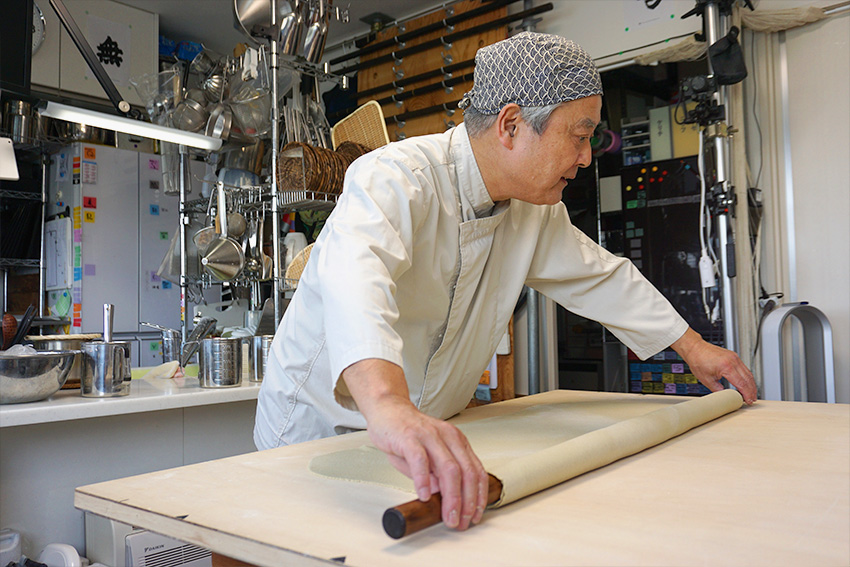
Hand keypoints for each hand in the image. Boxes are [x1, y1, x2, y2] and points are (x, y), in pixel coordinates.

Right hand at [341, 359, 488, 529]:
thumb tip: (445, 496)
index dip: (478, 496)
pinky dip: (424, 480)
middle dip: (467, 501)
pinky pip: (420, 460)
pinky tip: (424, 495)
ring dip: (451, 496)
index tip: (475, 515)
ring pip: (449, 468)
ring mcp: (429, 436)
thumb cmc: (407, 434)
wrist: (387, 409)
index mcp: (457, 441)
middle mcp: (447, 436)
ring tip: (448, 515)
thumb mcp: (428, 455)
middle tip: (461, 522)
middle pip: (466, 472)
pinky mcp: (409, 437)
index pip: (476, 470)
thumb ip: (437, 474)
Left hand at [671, 328, 756, 404]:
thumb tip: (726, 397)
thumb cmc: (697, 360)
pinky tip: (746, 383)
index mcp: (727, 367)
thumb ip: (718, 390)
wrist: (694, 348)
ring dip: (751, 384)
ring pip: (748, 373)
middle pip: (748, 378)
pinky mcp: (733, 356)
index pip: (742, 384)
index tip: (748, 401)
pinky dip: (747, 377)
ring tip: (750, 393)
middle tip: (752, 399)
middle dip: (751, 390)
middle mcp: (733, 361)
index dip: (747, 394)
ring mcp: (734, 357)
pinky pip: (744, 368)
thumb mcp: (706, 380)